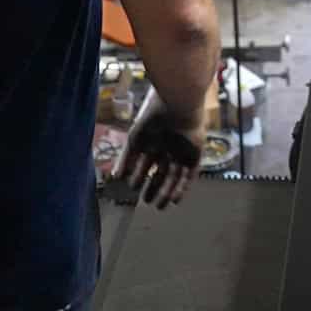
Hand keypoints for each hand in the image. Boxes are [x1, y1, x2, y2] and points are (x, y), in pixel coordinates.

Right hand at [116, 88, 204, 209]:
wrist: (176, 103)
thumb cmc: (152, 117)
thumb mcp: (134, 139)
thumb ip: (125, 159)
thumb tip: (116, 176)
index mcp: (153, 141)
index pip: (146, 164)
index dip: (140, 177)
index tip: (133, 189)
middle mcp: (168, 148)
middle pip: (161, 173)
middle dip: (154, 188)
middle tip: (146, 202)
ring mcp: (182, 151)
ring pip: (175, 177)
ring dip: (167, 192)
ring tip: (159, 206)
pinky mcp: (195, 154)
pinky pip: (189, 175)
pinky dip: (182, 188)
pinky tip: (173, 200)